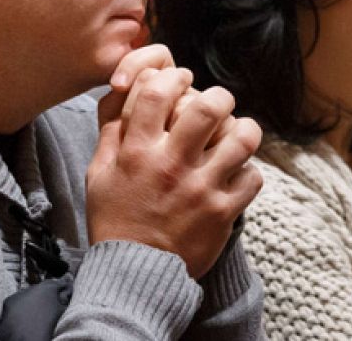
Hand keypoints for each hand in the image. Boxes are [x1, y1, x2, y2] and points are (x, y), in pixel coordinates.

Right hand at [88, 57, 263, 278]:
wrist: (134, 275)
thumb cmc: (116, 219)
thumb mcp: (98, 174)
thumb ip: (112, 133)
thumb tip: (126, 92)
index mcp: (137, 152)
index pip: (158, 91)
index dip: (174, 77)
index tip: (181, 83)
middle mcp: (170, 166)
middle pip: (209, 106)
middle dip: (219, 97)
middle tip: (219, 106)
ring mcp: (200, 189)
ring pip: (242, 138)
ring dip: (244, 131)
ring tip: (236, 136)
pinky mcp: (223, 213)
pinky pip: (252, 177)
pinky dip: (248, 173)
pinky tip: (236, 176)